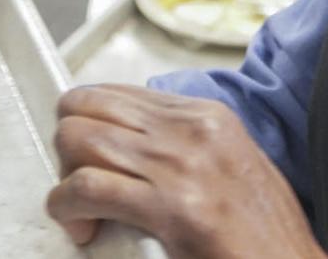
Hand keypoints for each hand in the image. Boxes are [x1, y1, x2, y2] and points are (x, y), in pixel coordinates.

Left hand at [47, 84, 324, 258]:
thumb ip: (183, 146)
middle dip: (67, 145)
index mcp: (207, 117)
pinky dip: (66, 207)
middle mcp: (192, 130)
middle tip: (76, 182)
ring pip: (79, 139)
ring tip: (77, 211)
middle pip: (88, 106)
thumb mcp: (230, 165)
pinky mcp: (173, 207)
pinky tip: (77, 227)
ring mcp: (182, 165)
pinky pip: (88, 188)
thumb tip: (131, 146)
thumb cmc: (264, 233)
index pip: (116, 93)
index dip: (86, 123)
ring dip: (63, 178)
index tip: (84, 156)